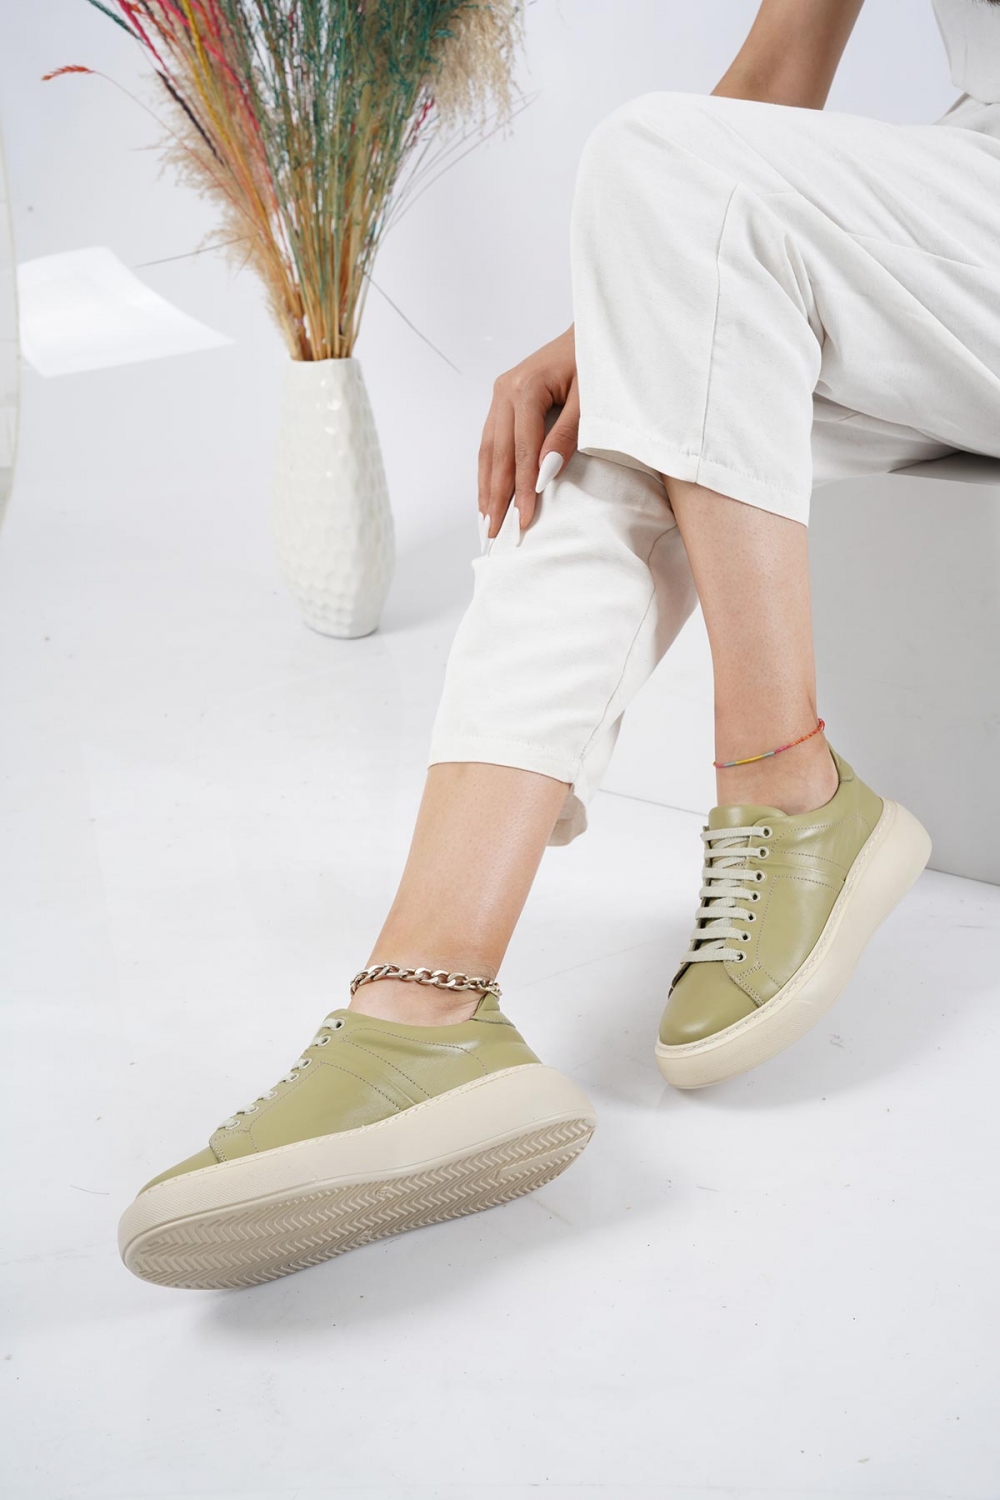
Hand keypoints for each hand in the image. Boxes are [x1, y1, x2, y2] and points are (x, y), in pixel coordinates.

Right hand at [478, 325, 579, 542]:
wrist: (591, 329)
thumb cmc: (596, 360)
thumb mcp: (589, 398)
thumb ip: (567, 435)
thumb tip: (543, 474)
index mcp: (526, 388)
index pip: (523, 452)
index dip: (523, 490)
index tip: (524, 521)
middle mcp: (505, 390)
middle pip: (498, 454)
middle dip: (497, 496)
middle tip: (495, 533)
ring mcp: (500, 393)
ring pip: (488, 449)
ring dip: (486, 486)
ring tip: (486, 520)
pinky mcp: (502, 397)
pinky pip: (490, 440)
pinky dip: (488, 468)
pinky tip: (487, 490)